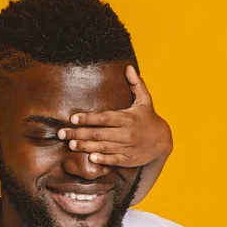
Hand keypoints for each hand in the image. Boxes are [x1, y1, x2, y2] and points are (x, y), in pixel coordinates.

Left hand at [57, 66, 172, 166]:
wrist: (164, 141)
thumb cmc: (149, 118)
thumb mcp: (145, 100)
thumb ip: (136, 84)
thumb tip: (128, 67)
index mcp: (127, 117)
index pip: (104, 117)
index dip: (88, 118)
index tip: (73, 118)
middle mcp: (126, 132)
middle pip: (99, 133)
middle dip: (79, 133)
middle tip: (62, 134)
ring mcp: (127, 147)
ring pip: (104, 147)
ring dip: (86, 146)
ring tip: (71, 145)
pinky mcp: (128, 159)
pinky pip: (114, 159)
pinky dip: (103, 159)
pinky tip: (91, 157)